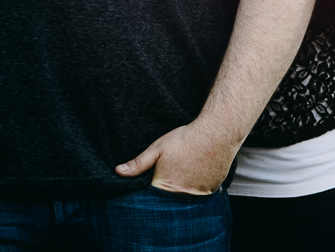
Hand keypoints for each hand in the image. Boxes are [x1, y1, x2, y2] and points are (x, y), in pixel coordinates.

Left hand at [115, 121, 235, 194]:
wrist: (217, 132)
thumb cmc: (185, 139)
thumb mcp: (158, 148)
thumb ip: (138, 163)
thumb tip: (118, 172)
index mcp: (164, 186)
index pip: (152, 200)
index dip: (151, 193)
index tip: (153, 184)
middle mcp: (181, 194)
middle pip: (169, 201)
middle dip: (167, 194)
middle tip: (172, 177)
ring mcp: (197, 194)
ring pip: (185, 200)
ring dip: (183, 192)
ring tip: (185, 175)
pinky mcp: (211, 190)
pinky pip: (200, 196)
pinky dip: (197, 189)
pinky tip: (197, 175)